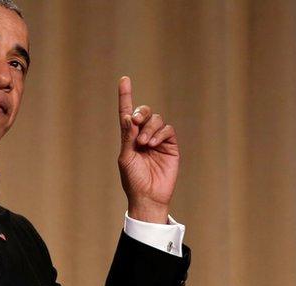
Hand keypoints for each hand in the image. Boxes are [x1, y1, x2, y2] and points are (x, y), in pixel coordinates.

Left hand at [117, 75, 179, 223]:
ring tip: (144, 143)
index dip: (126, 96)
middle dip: (140, 113)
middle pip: (144, 112)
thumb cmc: (133, 180)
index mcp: (129, 138)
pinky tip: (153, 144)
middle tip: (136, 122)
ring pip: (156, 120)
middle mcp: (143, 136)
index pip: (127, 113)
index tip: (124, 79)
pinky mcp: (170, 146)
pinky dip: (160, 133)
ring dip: (149, 128)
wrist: (149, 196)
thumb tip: (128, 117)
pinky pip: (167, 130)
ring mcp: (158, 140)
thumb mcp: (126, 157)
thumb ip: (127, 137)